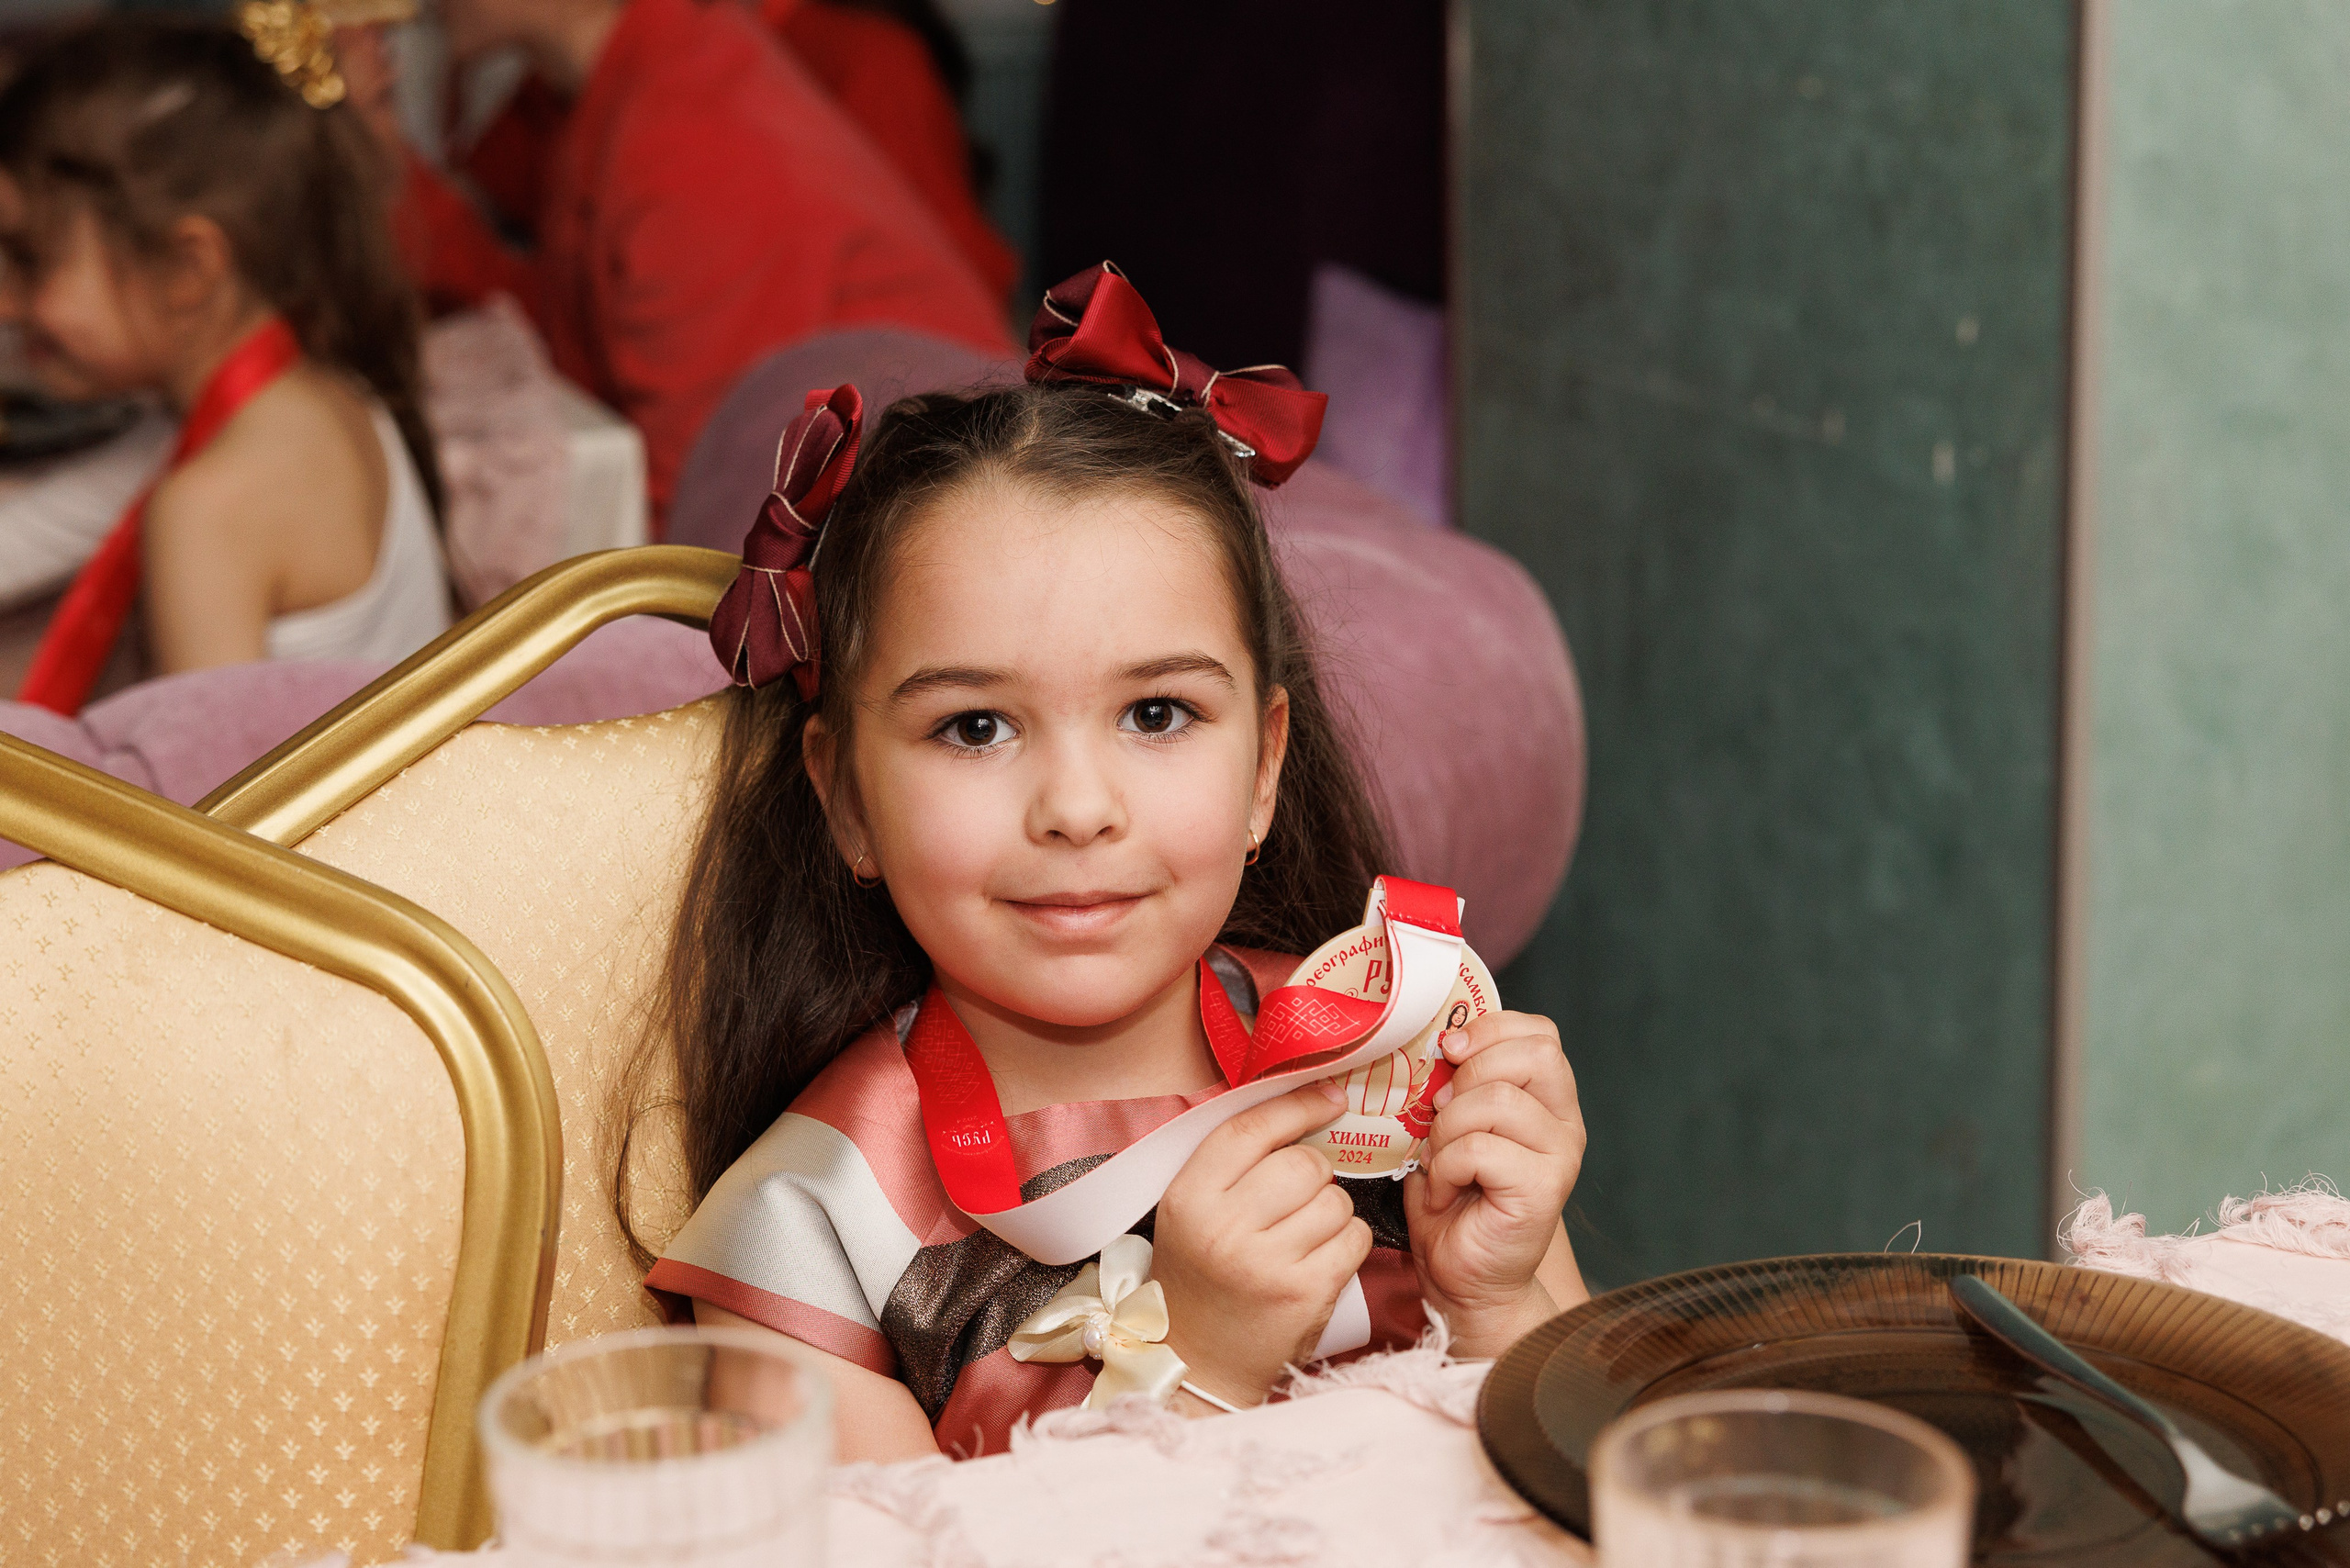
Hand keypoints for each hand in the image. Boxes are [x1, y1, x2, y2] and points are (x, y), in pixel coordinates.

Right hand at [1150, 1080, 1371, 1409]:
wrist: (1198, 1364)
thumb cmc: (1199, 1277)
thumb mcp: (1190, 1213)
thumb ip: (1231, 1164)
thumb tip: (1303, 1104)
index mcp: (1188, 1199)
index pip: (1249, 1129)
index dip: (1296, 1105)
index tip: (1330, 1097)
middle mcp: (1224, 1229)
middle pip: (1303, 1164)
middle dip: (1313, 1174)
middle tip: (1295, 1200)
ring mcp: (1267, 1265)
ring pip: (1336, 1201)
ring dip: (1332, 1212)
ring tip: (1304, 1235)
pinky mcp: (1306, 1294)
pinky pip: (1355, 1239)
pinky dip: (1349, 1242)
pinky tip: (1323, 1257)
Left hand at [1403, 1010, 1584, 1356]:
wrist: (1463, 1276)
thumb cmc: (1452, 1200)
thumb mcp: (1448, 1125)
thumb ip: (1455, 1083)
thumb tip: (1438, 1045)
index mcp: (1546, 1099)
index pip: (1539, 1032)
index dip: (1490, 1030)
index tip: (1450, 1052)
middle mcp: (1565, 1123)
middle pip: (1532, 1054)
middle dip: (1469, 1075)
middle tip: (1441, 1116)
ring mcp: (1561, 1156)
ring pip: (1497, 1101)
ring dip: (1448, 1129)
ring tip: (1440, 1163)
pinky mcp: (1544, 1189)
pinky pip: (1480, 1148)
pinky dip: (1446, 1167)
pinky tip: (1445, 1192)